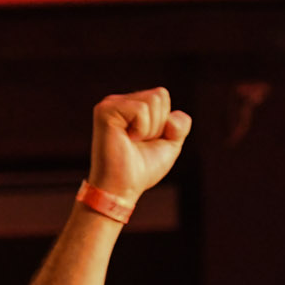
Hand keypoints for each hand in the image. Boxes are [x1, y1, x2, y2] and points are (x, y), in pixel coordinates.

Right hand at [86, 88, 190, 208]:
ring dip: (150, 129)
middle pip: (159, 95)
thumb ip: (180, 125)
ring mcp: (109, 104)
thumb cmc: (141, 170)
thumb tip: (172, 118)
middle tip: (138, 143)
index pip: (161, 95)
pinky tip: (126, 140)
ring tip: (132, 142)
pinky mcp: (105, 111)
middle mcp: (118, 101)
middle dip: (158, 124)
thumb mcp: (170, 144)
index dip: (163, 122)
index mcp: (130, 106)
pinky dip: (141, 129)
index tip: (146, 141)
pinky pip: (141, 109)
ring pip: (152, 101)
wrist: (121, 190)